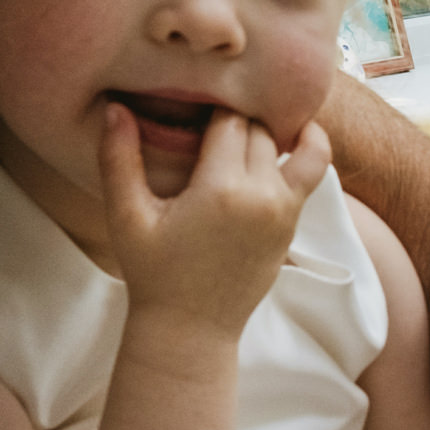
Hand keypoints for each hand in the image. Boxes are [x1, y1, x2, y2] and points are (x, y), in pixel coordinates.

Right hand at [100, 103, 330, 339]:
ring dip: (278, 128)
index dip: (212, 105)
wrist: (192, 328)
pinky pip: (314, 171)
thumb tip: (115, 107)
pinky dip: (306, 148)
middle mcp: (263, 194)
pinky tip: (283, 139)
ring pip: (296, 144)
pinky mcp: (293, 222)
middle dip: (239, 118)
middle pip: (260, 129)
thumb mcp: (128, 216)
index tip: (195, 101)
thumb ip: (119, 159)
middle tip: (215, 112)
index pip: (229, 119)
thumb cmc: (153, 273)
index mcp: (222, 188)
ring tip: (257, 117)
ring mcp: (285, 209)